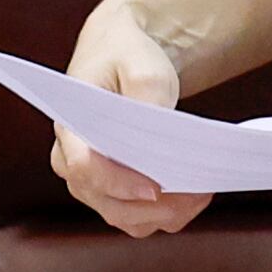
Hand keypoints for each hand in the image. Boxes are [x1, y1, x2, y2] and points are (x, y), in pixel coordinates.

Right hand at [52, 1, 212, 236]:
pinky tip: (193, 194)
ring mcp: (91, 181)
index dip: (119, 184)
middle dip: (156, 206)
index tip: (155, 188)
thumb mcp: (143, 66)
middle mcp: (71, 161)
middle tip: (198, 191)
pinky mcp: (112, 191)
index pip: (84, 167)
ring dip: (165, 214)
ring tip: (202, 191)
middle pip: (108, 203)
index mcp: (69, 126)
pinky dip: (167, 213)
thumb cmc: (127, 56)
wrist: (122, 53)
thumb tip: (161, 136)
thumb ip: (149, 97)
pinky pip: (138, 218)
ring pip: (126, 218)